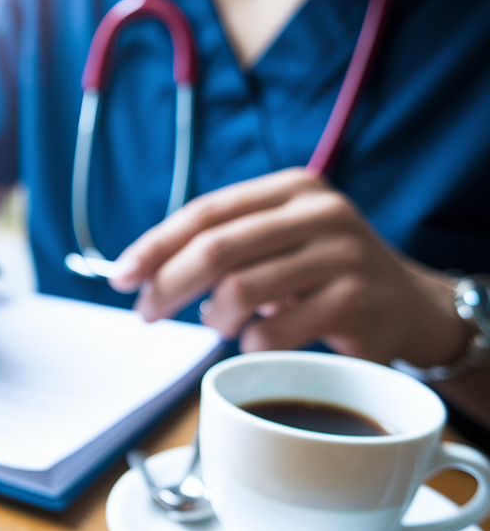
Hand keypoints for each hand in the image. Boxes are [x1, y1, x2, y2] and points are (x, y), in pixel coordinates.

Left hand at [108, 168, 469, 366]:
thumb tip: (138, 271)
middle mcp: (320, 212)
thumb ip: (220, 245)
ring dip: (213, 318)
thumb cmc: (321, 274)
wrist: (409, 306)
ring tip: (218, 324)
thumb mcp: (275, 242)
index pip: (205, 212)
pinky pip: (274, 330)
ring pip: (240, 289)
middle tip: (147, 314)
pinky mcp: (357, 300)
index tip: (121, 276)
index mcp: (291, 188)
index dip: (155, 246)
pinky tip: (258, 340)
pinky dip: (251, 343)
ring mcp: (342, 254)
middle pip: (216, 249)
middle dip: (167, 285)